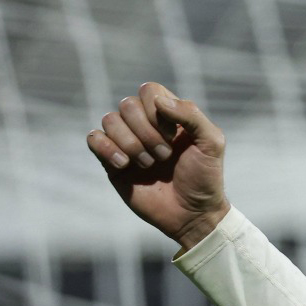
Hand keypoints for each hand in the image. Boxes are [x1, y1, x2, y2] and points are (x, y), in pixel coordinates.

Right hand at [86, 81, 229, 251]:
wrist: (192, 214)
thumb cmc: (205, 178)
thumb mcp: (211, 144)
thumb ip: (192, 115)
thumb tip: (158, 100)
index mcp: (168, 115)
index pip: (149, 91)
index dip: (157, 110)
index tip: (174, 136)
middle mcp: (144, 124)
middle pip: (127, 105)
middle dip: (146, 132)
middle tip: (165, 156)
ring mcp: (126, 141)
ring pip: (109, 120)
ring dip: (131, 143)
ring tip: (149, 165)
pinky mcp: (111, 161)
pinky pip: (93, 139)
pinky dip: (106, 148)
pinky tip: (125, 165)